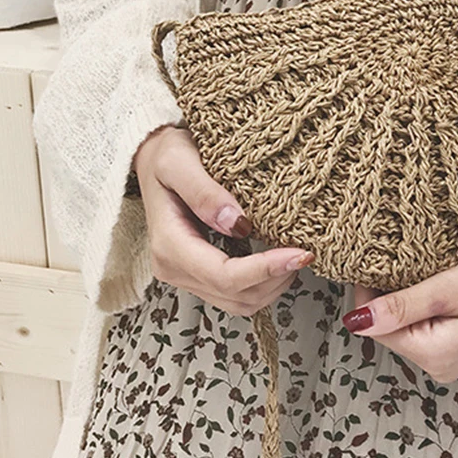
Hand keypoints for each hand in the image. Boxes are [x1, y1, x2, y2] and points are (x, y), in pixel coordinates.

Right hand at [132, 124, 313, 315]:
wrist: (153, 157)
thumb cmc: (166, 154)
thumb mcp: (179, 160)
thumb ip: (204, 191)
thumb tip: (237, 223)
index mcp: (169, 245)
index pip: (224, 275)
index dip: (265, 270)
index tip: (299, 252)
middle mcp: (173, 269)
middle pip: (235, 296)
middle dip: (275, 279)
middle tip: (305, 251)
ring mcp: (185, 275)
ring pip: (238, 303)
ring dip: (272, 286)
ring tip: (295, 256)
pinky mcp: (198, 274)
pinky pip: (235, 294)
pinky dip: (263, 283)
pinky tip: (278, 259)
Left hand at [341, 248, 457, 382]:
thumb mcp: (452, 287)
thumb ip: (404, 304)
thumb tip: (357, 320)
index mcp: (435, 355)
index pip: (376, 327)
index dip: (368, 293)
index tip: (375, 261)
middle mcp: (439, 367)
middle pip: (390, 329)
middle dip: (388, 295)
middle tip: (400, 260)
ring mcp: (449, 360)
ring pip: (405, 326)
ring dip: (405, 299)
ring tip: (420, 270)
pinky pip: (424, 327)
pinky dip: (422, 305)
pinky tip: (434, 285)